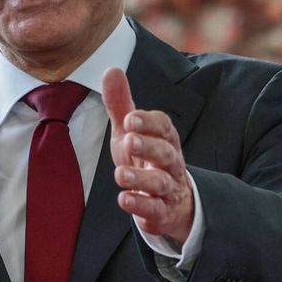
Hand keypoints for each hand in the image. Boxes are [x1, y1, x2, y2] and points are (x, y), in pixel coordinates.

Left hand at [102, 67, 193, 243]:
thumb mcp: (130, 131)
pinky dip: (141, 205)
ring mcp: (168, 188)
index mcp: (164, 138)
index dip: (148, 122)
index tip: (130, 119)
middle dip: (149, 146)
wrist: (170, 201)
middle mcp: (170, 162)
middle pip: (166, 152)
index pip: (163, 126)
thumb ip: (121, 104)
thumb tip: (112, 69)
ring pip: (161, 181)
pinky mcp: (162, 212)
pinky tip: (124, 199)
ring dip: (142, 178)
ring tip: (120, 174)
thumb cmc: (146, 157)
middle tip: (129, 140)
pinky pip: (155, 209)